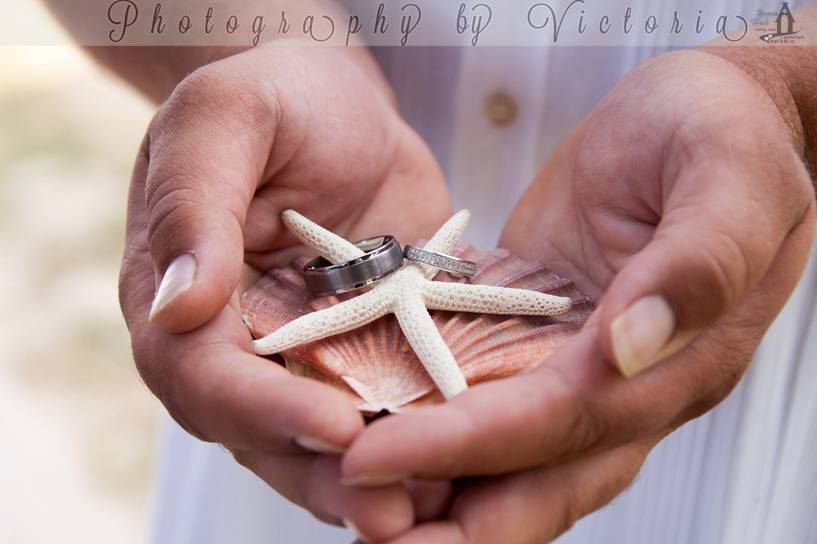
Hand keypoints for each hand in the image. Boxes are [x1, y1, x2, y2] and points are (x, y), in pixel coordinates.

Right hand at [119, 44, 451, 539]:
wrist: (339, 110)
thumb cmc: (275, 98)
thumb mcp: (227, 120)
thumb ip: (194, 205)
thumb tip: (177, 308)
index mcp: (180, 299)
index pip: (206, 375)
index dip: (265, 410)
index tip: (338, 426)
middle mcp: (235, 347)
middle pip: (263, 433)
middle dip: (325, 475)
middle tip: (393, 513)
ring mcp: (300, 359)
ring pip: (321, 442)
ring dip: (373, 482)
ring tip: (433, 512)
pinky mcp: (361, 354)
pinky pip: (381, 408)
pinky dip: (414, 443)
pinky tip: (462, 463)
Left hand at [340, 50, 815, 541]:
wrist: (704, 112)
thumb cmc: (723, 130)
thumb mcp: (729, 176)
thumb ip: (698, 262)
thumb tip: (629, 347)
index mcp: (675, 363)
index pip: (560, 424)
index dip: (466, 447)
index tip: (372, 460)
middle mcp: (622, 386)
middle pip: (532, 477)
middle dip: (444, 516)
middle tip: (354, 519)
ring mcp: (574, 364)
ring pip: (500, 452)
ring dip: (428, 480)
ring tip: (344, 489)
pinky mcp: (536, 335)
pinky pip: (478, 389)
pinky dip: (425, 414)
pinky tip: (364, 415)